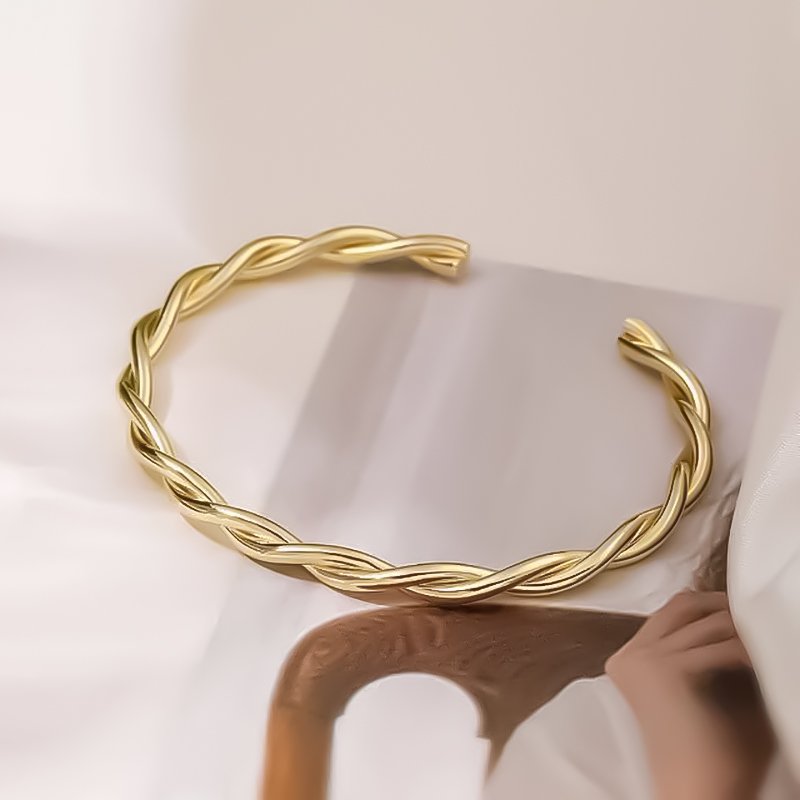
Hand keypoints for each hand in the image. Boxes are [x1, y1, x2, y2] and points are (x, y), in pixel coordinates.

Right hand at [606, 592, 772, 799]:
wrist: (694, 794)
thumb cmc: (704, 756)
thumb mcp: (697, 693)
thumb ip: (705, 655)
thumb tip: (734, 620)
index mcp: (628, 662)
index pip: (669, 613)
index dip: (706, 607)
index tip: (738, 613)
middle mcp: (630, 655)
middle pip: (681, 606)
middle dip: (721, 605)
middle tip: (756, 615)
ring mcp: (646, 659)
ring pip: (706, 623)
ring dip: (742, 630)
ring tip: (768, 637)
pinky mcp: (668, 669)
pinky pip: (721, 648)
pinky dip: (749, 652)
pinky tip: (764, 662)